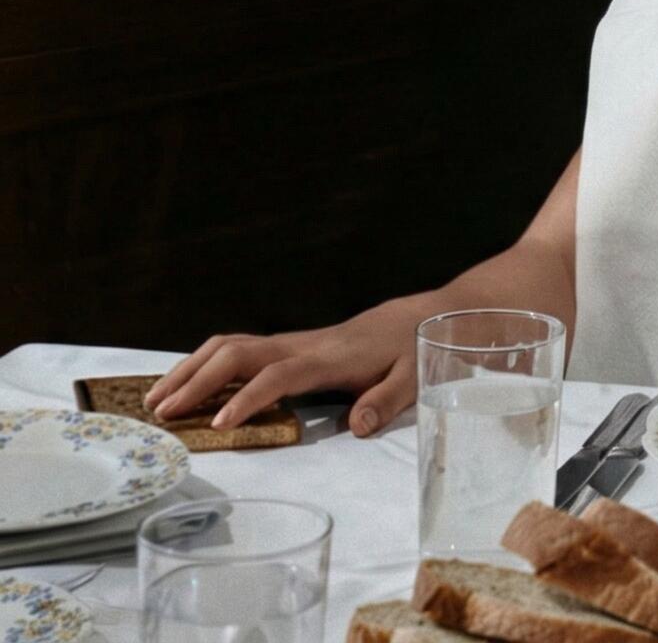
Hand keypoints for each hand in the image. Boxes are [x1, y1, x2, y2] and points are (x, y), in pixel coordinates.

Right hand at [143, 296, 422, 438]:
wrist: (416, 316)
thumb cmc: (409, 351)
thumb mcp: (410, 378)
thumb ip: (385, 401)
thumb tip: (356, 427)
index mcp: (328, 358)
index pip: (280, 374)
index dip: (249, 397)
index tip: (220, 424)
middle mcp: (301, 345)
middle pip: (240, 352)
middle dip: (198, 380)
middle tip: (162, 414)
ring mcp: (291, 342)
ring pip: (231, 345)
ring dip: (191, 368)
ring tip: (155, 400)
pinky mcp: (287, 345)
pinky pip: (238, 349)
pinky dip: (204, 364)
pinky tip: (183, 386)